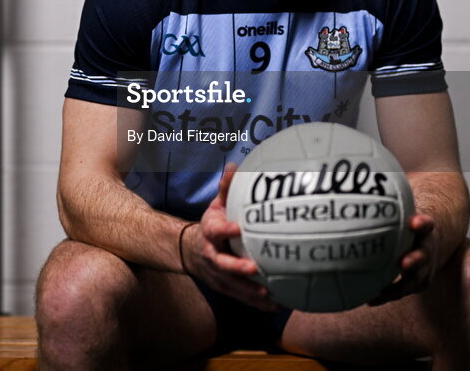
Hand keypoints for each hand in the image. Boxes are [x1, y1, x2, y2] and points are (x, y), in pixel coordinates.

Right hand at [181, 163, 280, 311]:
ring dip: (250, 292)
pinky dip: (258, 303)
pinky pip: (242, 297)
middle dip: (237, 268)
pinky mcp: (225, 287)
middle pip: (222, 264)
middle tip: (254, 269)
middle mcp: (212, 255)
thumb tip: (234, 166)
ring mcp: (217, 274)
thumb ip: (226, 188)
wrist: (191, 251)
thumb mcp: (216, 206)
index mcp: (210, 232)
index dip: (225, 230)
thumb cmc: (212, 224)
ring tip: (270, 295)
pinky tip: (277, 304)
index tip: (237, 228)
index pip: (215, 231)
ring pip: (232, 286)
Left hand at [368, 213, 437, 305]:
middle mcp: (427, 250)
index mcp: (424, 231)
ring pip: (415, 280)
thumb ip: (388, 214)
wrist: (426, 244)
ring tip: (379, 292)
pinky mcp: (419, 283)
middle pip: (424, 255)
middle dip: (414, 259)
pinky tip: (369, 300)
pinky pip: (403, 291)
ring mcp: (425, 269)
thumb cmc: (406, 228)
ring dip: (398, 287)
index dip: (422, 223)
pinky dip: (387, 295)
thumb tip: (356, 209)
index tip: (414, 222)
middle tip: (402, 263)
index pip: (426, 223)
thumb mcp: (402, 217)